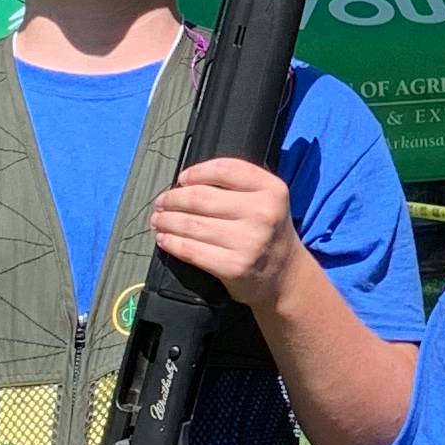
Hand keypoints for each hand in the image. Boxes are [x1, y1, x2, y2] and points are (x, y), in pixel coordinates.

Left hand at [152, 157, 299, 305]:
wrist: (285, 275)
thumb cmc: (268, 232)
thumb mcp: (268, 199)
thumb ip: (238, 185)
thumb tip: (186, 183)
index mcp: (272, 190)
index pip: (225, 170)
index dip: (196, 172)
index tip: (182, 179)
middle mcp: (263, 213)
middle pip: (200, 197)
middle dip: (173, 199)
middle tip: (161, 202)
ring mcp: (248, 241)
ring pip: (191, 224)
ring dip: (167, 221)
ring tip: (159, 220)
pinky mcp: (234, 266)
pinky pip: (191, 250)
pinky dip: (172, 243)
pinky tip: (165, 239)